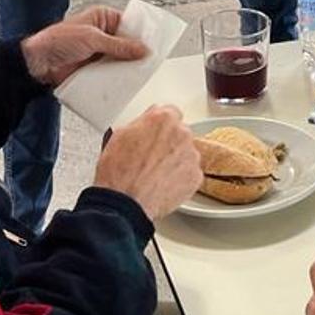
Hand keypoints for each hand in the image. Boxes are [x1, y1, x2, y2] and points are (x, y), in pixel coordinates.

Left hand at [22, 5, 146, 86]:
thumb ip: (119, 46)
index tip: (155, 43)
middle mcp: (102, 34)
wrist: (37, 63)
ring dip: (127, 68)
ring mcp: (99, 53)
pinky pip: (111, 73)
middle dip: (136, 53)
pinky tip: (126, 84)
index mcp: (102, 18)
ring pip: (120, 60)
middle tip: (151, 62)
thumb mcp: (93, 39)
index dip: (141, 34)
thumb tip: (142, 49)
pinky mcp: (94, 69)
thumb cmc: (58, 41)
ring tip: (142, 75)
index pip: (129, 24)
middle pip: (127, 44)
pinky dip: (117, 78)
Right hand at [93, 104, 202, 220]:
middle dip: (168, 143)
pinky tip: (163, 184)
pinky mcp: (195, 177)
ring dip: (175, 160)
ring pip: (185, 153)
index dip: (159, 126)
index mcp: (164, 118)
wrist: (125, 202)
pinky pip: (190, 173)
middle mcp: (182, 134)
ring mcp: (191, 156)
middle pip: (179, 133)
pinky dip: (180, 178)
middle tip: (151, 157)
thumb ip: (141, 123)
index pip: (170, 113)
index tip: (155, 133)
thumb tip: (146, 123)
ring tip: (155, 174)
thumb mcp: (120, 134)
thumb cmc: (119, 172)